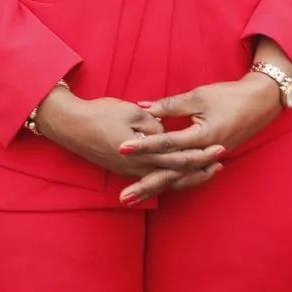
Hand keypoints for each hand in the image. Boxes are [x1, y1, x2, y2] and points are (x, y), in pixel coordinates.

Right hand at [33, 91, 221, 187]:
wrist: (70, 126)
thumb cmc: (100, 114)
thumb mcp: (131, 112)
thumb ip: (155, 124)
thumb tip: (168, 132)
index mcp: (143, 154)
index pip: (179, 158)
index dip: (201, 154)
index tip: (220, 149)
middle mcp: (138, 169)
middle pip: (176, 174)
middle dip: (201, 170)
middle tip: (222, 164)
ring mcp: (131, 172)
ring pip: (166, 180)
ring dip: (188, 176)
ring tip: (208, 171)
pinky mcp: (125, 170)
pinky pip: (154, 177)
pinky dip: (171, 177)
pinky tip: (181, 173)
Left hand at [113, 77, 284, 203]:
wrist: (260, 103)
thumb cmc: (229, 96)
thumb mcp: (199, 96)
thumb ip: (170, 105)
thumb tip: (142, 107)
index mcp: (204, 136)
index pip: (168, 144)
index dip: (144, 146)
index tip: (122, 148)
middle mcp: (207, 153)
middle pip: (172, 173)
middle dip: (146, 184)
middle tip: (123, 196)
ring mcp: (210, 160)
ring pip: (179, 179)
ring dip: (155, 189)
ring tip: (132, 199)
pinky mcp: (210, 160)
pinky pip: (188, 176)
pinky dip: (171, 183)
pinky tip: (154, 189)